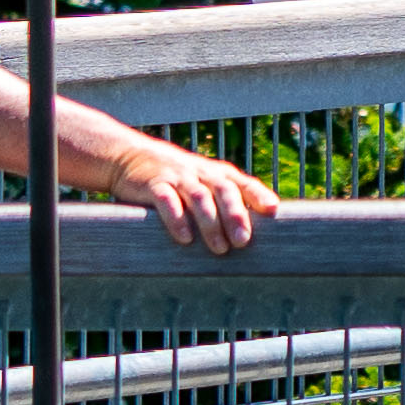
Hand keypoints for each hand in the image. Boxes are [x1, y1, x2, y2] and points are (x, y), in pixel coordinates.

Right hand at [129, 141, 277, 255]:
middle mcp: (202, 174)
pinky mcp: (154, 185)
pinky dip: (177, 219)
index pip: (243, 183)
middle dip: (236, 216)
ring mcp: (178, 178)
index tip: (273, 209)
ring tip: (220, 248)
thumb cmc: (180, 179)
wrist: (132, 157)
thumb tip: (259, 232)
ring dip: (211, 223)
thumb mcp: (205, 183)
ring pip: (199, 197)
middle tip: (243, 241)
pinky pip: (167, 201)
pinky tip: (185, 238)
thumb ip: (229, 201)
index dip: (258, 195)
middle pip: (224, 191)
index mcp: (219, 174)